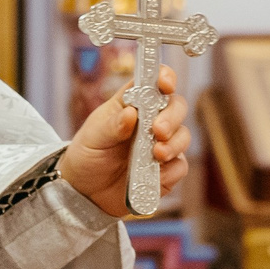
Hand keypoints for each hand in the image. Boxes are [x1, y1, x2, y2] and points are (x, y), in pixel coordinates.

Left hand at [60, 65, 189, 217]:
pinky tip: (156, 175)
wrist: (86, 192)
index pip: (153, 82)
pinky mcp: (167, 170)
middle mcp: (151, 121)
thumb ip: (112, 125)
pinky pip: (180, 166)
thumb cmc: (88, 155)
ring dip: (174, 143)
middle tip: (158, 130)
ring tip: (157, 154)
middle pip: (176, 106)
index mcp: (132, 103)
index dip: (164, 77)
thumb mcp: (93, 137)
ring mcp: (161, 145)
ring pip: (183, 136)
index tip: (166, 84)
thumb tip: (131, 112)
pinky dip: (171, 170)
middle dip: (172, 116)